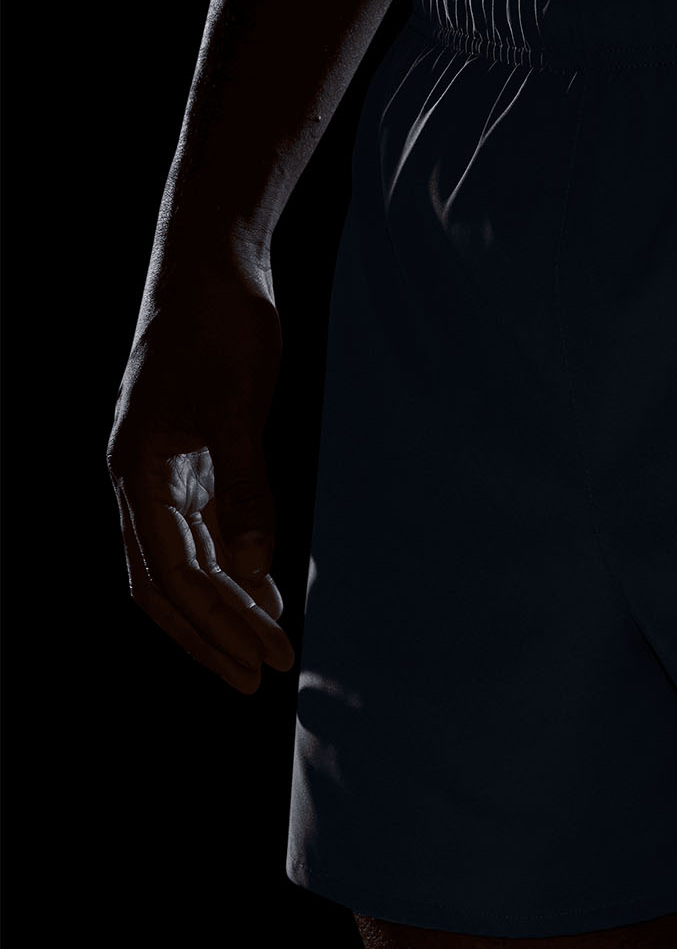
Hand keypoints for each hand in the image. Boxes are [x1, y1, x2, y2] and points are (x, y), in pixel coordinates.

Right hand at [107, 260, 295, 692]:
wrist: (211, 270)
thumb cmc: (219, 328)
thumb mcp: (238, 407)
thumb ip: (246, 486)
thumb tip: (257, 568)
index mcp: (138, 473)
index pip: (174, 574)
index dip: (220, 622)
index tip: (266, 657)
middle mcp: (139, 483)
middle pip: (166, 586)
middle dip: (212, 636)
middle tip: (261, 678)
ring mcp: (162, 475)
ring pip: (181, 565)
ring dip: (222, 609)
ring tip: (266, 647)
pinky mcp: (190, 463)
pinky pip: (202, 534)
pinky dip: (232, 568)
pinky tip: (265, 590)